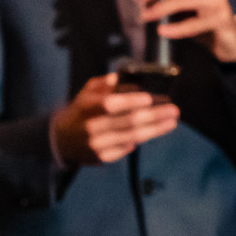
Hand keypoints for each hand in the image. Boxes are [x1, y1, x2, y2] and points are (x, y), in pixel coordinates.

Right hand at [51, 73, 178, 165]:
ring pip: (132, 137)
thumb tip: (117, 78)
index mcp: (87, 108)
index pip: (112, 104)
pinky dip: (139, 140)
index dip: (132, 102)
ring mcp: (97, 144)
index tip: (149, 98)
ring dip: (155, 129)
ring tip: (171, 122)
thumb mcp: (86, 93)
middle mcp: (92, 127)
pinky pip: (126, 148)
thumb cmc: (80, 112)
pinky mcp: (102, 157)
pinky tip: (152, 132)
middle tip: (174, 110)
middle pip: (128, 122)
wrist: (61, 141)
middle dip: (154, 116)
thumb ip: (103, 84)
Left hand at [138, 0, 235, 63]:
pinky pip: (194, 23)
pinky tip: (162, 31)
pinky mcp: (221, 19)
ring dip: (160, 7)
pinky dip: (175, 28)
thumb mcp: (183, 6)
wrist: (229, 41)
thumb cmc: (201, 22)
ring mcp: (217, 1)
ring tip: (145, 16)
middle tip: (139, 3)